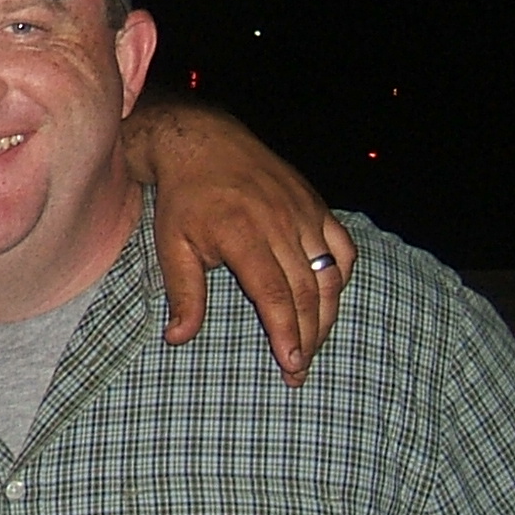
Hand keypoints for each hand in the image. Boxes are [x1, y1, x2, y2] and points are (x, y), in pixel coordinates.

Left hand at [136, 107, 354, 372]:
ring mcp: (303, 212)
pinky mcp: (315, 204)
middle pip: (307, 291)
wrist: (203, 144)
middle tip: (299, 370)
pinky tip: (329, 299)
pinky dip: (341, 276)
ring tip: (314, 345)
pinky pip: (342, 247)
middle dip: (308, 336)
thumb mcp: (172, 247)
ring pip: (329, 274)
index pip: (275, 294)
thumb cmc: (184, 201)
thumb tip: (178, 339)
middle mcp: (280, 223)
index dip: (286, 332)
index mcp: (243, 235)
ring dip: (327, 315)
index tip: (291, 363)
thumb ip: (183, 294)